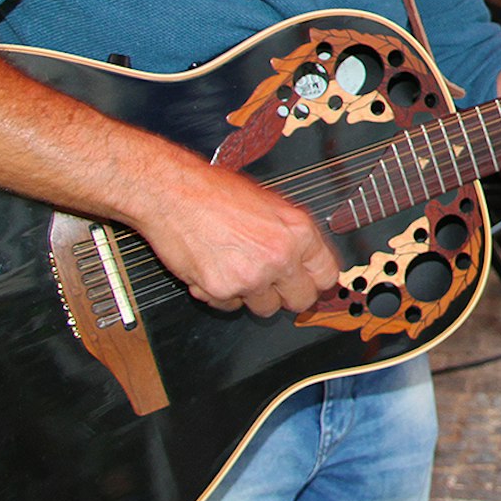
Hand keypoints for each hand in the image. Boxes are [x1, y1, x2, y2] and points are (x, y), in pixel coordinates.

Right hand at [136, 164, 339, 316]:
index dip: (316, 280)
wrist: (174, 193)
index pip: (326, 275)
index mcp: (297, 231)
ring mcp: (250, 277)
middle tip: (275, 283)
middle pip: (301, 300)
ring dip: (254, 295)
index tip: (309, 282)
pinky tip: (217, 270)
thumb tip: (307, 259)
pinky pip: (231, 307)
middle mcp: (279, 257)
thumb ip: (292, 235)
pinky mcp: (221, 291)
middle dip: (288, 294)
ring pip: (266, 308)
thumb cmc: (216, 192)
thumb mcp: (271, 204)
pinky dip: (224, 295)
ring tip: (240, 268)